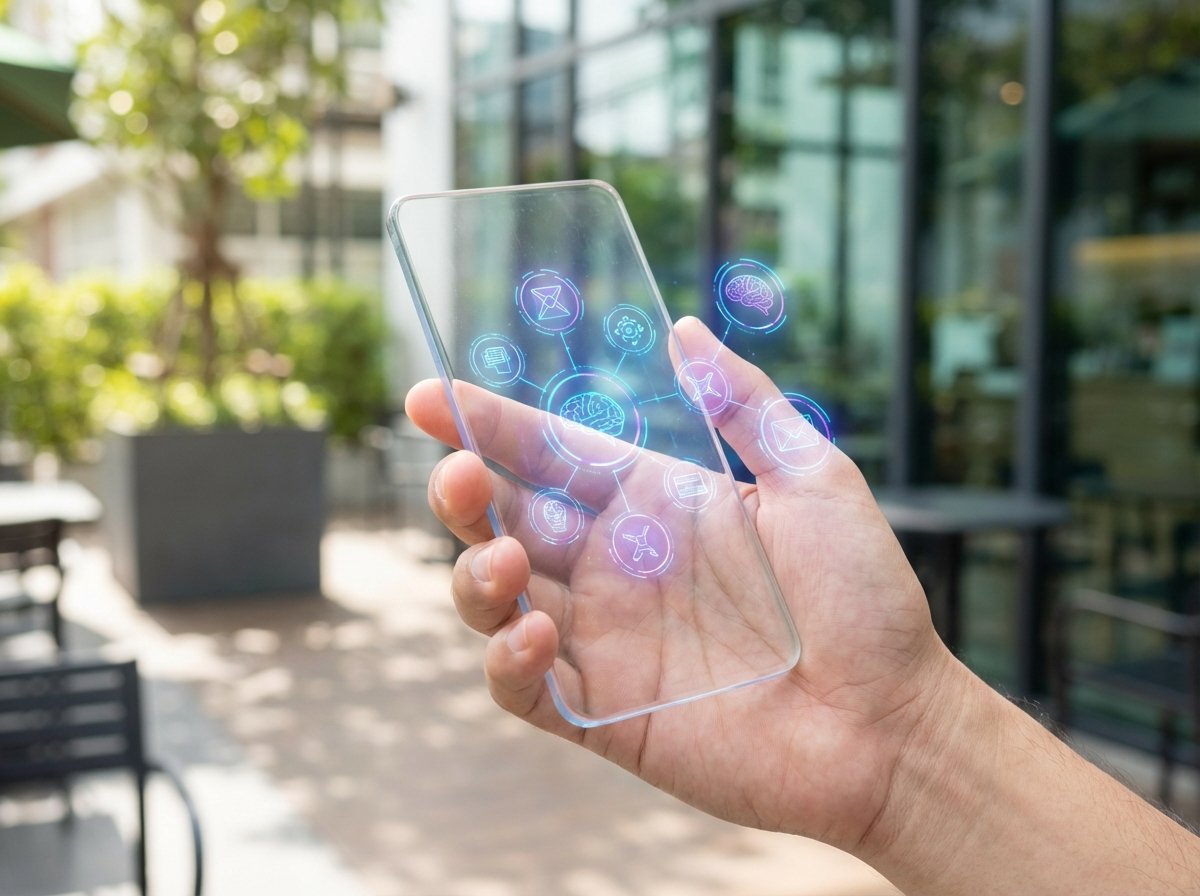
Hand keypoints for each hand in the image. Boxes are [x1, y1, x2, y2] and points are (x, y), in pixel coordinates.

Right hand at [405, 316, 955, 852]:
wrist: (892, 723)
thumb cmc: (864, 597)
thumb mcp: (813, 477)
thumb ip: (744, 403)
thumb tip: (683, 330)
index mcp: (653, 504)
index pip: (551, 454)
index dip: (490, 425)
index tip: (430, 398)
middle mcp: (615, 567)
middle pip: (506, 520)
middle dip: (464, 494)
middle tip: (456, 474)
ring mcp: (605, 641)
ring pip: (497, 600)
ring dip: (475, 573)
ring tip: (503, 557)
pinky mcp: (604, 713)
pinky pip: (524, 686)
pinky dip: (506, 659)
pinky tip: (534, 632)